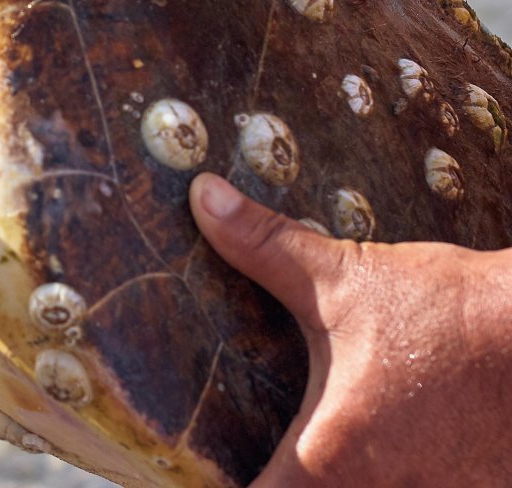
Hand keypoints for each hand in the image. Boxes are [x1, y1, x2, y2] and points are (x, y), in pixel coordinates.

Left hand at [189, 173, 511, 485]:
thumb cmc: (450, 313)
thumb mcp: (344, 279)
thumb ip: (263, 247)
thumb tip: (206, 197)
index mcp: (332, 460)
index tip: (215, 470)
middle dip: (292, 478)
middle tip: (274, 449)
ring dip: (359, 477)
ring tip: (353, 442)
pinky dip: (409, 477)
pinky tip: (407, 448)